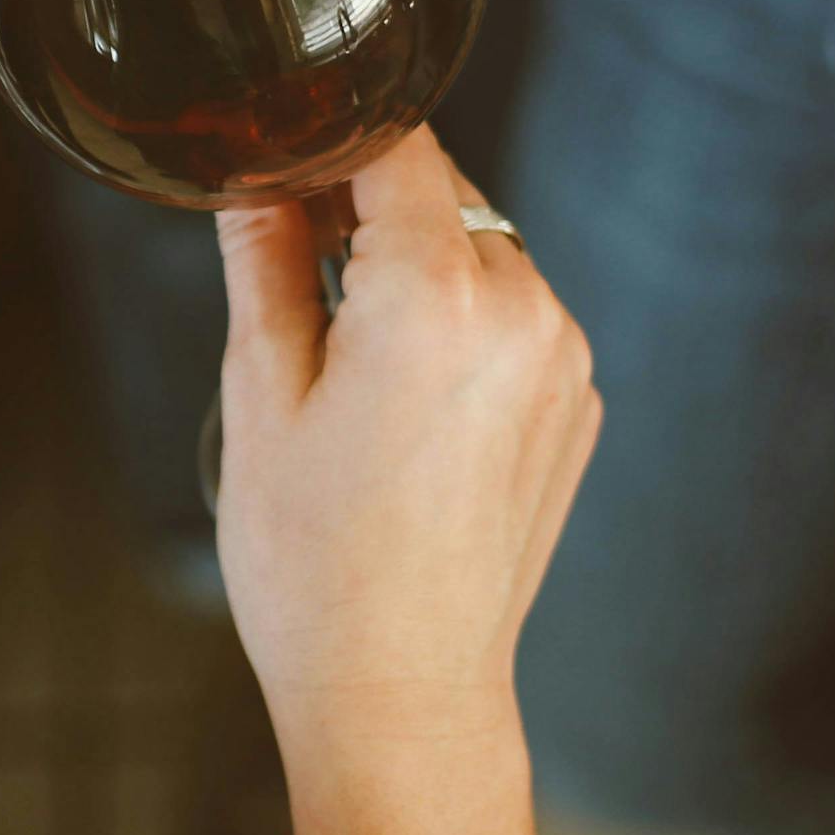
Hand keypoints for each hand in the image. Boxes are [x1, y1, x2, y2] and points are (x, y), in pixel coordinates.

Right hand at [214, 129, 600, 754]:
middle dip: (369, 208)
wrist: (402, 695)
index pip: (396, 146)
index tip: (280, 159)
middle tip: (292, 264)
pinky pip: (516, 319)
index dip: (329, 140)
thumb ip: (263, 262)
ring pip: (482, 253)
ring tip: (347, 355)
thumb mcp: (261, 396)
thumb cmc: (317, 567)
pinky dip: (462, 326)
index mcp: (437, 297)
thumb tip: (255, 181)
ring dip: (418, 266)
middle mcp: (524, 312)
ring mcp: (564, 361)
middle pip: (445, 194)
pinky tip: (403, 403)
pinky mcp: (578, 405)